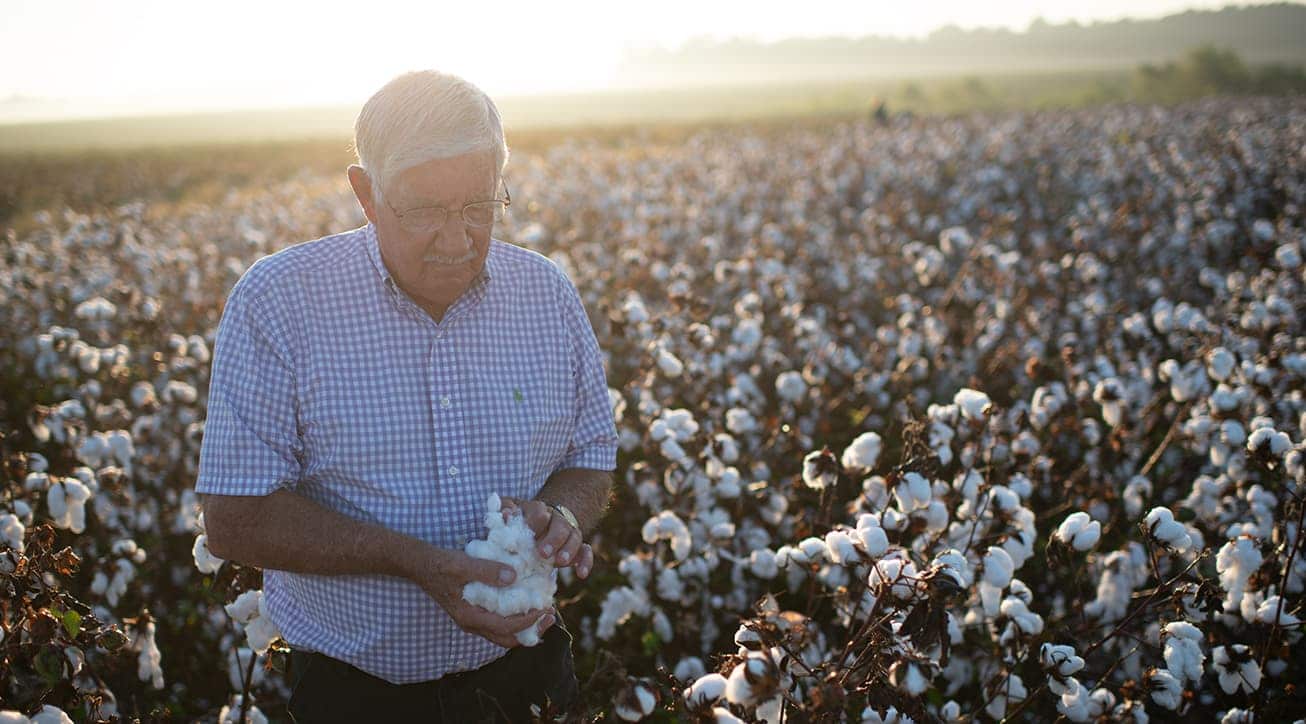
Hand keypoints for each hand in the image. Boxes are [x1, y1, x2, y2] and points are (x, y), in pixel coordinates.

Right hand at [405, 543, 554, 647]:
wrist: (420, 565)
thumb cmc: (441, 564)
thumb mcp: (462, 564)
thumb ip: (486, 570)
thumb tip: (513, 576)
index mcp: (470, 617)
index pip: (506, 628)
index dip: (529, 621)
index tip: (546, 608)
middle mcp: (471, 624)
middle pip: (507, 639)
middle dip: (531, 631)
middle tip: (550, 615)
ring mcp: (471, 620)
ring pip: (503, 634)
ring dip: (524, 626)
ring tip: (542, 611)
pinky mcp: (472, 613)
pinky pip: (497, 624)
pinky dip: (513, 619)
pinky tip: (523, 602)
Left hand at [499, 496, 593, 578]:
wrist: (534, 528)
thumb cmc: (516, 524)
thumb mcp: (507, 513)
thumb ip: (504, 510)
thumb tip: (506, 514)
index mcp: (537, 510)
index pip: (540, 512)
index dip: (534, 523)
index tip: (528, 534)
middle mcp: (556, 519)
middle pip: (560, 524)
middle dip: (553, 539)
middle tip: (542, 553)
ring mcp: (568, 532)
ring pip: (575, 537)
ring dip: (569, 550)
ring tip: (560, 562)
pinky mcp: (576, 547)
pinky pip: (585, 551)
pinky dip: (586, 561)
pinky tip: (581, 574)